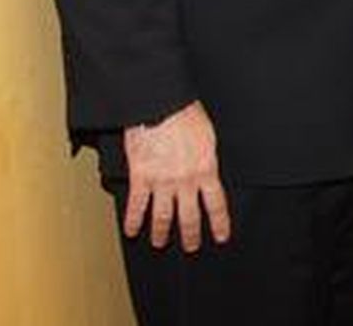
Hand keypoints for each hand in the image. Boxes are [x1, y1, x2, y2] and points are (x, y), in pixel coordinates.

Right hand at [122, 100, 229, 250]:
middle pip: (189, 217)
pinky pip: (137, 205)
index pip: (216, 204)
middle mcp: (185, 181)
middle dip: (191, 235)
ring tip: (160, 242)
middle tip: (192, 246)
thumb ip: (208, 159)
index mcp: (206, 169)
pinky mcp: (140, 177)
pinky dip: (133, 220)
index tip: (221, 236)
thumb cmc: (186, 114)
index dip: (219, 223)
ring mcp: (162, 182)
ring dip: (161, 232)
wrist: (161, 105)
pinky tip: (131, 230)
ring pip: (162, 217)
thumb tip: (210, 173)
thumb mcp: (209, 137)